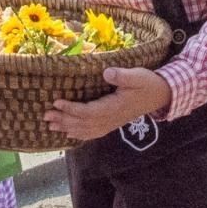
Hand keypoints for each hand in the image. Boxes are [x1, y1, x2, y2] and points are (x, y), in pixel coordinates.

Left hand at [45, 66, 173, 141]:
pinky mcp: (112, 123)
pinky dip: (79, 134)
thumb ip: (122, 76)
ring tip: (50, 125)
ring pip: (86, 130)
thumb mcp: (137, 76)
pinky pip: (93, 133)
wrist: (161, 95)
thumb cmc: (148, 83)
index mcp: (114, 107)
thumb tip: (106, 72)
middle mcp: (111, 119)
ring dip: (67, 128)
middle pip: (83, 123)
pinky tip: (70, 133)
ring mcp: (111, 123)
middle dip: (63, 120)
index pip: (88, 111)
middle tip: (45, 116)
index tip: (56, 102)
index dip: (71, 109)